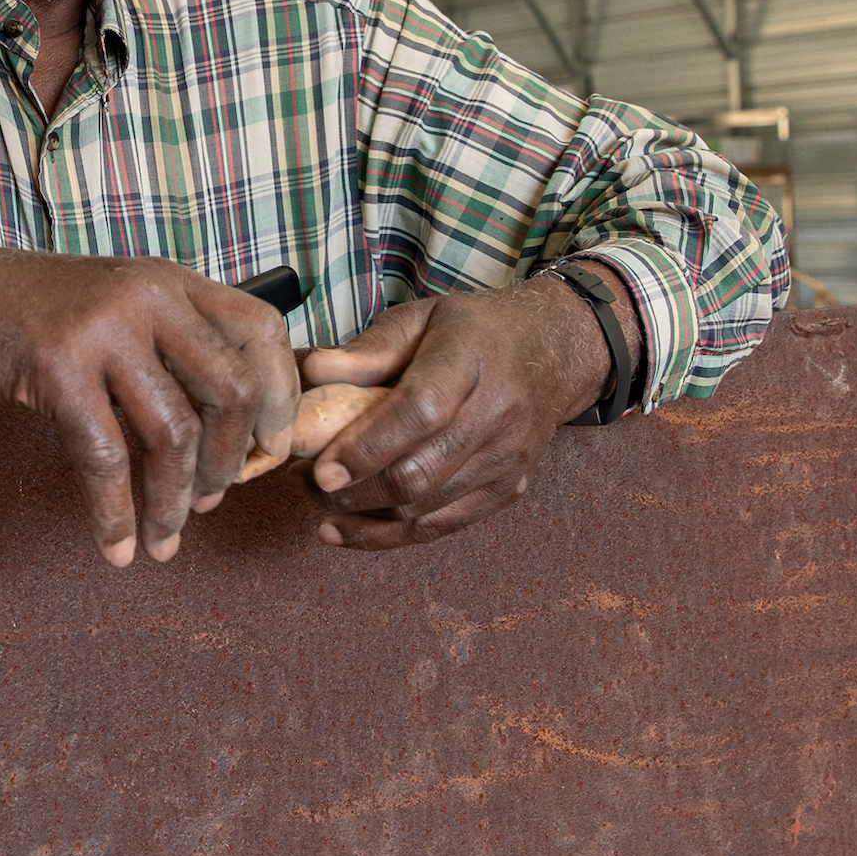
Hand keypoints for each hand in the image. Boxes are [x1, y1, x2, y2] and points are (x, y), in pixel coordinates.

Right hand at [0, 250, 299, 565]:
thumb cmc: (30, 318)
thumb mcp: (115, 307)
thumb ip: (171, 347)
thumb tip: (234, 427)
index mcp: (170, 282)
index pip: (262, 330)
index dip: (281, 396)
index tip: (271, 449)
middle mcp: (146, 298)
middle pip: (229, 391)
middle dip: (230, 463)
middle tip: (214, 502)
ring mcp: (102, 331)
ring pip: (172, 435)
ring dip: (173, 502)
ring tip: (165, 540)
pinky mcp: (57, 368)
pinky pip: (106, 459)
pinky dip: (115, 513)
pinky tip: (116, 546)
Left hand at [293, 271, 631, 550]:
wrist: (551, 353)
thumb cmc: (474, 332)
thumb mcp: (421, 319)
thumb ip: (367, 350)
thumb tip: (310, 371)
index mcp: (471, 361)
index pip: (420, 412)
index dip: (368, 446)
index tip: (319, 468)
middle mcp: (496, 415)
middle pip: (420, 472)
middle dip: (354, 489)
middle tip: (305, 481)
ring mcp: (506, 460)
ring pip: (424, 508)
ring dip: (361, 513)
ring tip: (317, 497)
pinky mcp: (507, 490)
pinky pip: (439, 527)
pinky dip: (385, 536)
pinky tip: (341, 530)